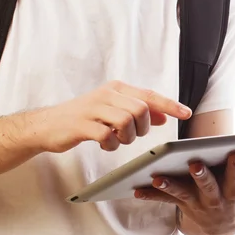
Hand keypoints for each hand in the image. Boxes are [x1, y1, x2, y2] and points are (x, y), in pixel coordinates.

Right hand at [31, 80, 191, 153]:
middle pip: (140, 110)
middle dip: (142, 128)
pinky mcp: (82, 124)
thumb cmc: (84, 118)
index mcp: (116, 89)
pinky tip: (103, 144)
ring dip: (126, 137)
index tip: (186, 113)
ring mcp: (93, 108)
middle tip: (130, 135)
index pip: (149, 95)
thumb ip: (137, 111)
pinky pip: (107, 136)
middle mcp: (106, 94)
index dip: (169, 104)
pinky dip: (110, 145)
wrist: (48, 124)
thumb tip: (164, 116)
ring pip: (126, 121)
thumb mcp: (112, 111)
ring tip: (115, 139)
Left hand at [134, 152, 234, 234]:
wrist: (221, 228)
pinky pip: (163, 201)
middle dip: (202, 175)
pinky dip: (150, 194)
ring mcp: (196, 205)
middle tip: (194, 162)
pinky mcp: (180, 206)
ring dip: (170, 185)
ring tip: (158, 176)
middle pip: (208, 187)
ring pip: (182, 194)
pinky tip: (136, 188)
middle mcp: (215, 200)